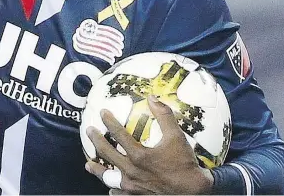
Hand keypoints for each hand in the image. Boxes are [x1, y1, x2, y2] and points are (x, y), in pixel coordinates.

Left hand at [85, 95, 213, 194]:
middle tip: (89, 131)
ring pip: (108, 177)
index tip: (102, 113)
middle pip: (107, 153)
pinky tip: (110, 185)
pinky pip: (119, 194)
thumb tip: (153, 98)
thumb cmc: (185, 165)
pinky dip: (113, 188)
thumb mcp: (177, 137)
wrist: (194, 193)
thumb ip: (164, 115)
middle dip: (96, 140)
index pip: (118, 134)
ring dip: (97, 169)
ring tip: (88, 164)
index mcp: (139, 156)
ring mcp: (133, 188)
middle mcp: (132, 172)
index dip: (109, 121)